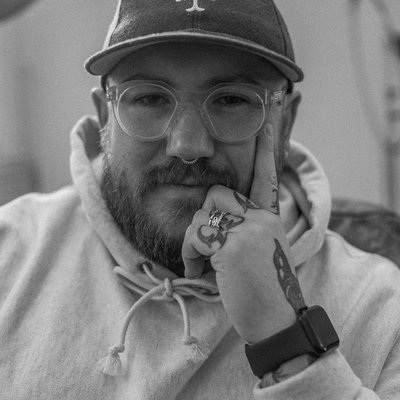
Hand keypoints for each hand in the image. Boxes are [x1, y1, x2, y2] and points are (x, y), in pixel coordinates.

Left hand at [182, 125, 305, 343]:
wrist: (275, 320)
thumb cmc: (261, 288)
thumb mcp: (257, 250)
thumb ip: (243, 226)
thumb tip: (213, 213)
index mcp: (269, 217)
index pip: (266, 175)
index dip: (266, 146)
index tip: (270, 115)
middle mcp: (262, 217)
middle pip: (217, 193)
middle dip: (205, 218)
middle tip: (209, 248)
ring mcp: (249, 229)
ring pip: (202, 214)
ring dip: (195, 242)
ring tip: (204, 264)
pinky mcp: (233, 244)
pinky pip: (196, 235)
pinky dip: (190, 254)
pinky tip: (199, 271)